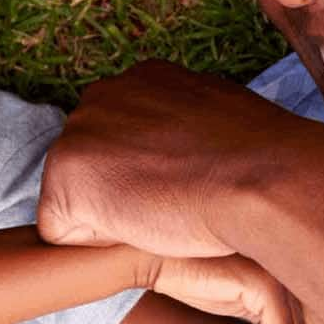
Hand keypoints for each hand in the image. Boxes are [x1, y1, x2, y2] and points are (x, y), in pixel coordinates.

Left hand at [38, 59, 323, 256]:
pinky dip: (94, 244)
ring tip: (163, 210)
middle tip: (176, 200)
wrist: (264, 179)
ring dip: (111, 217)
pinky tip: (140, 227)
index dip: (150, 178)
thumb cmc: (262, 163)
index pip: (122, 144)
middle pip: (93, 169)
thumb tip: (191, 149)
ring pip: (75, 200)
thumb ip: (187, 128)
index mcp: (142, 80)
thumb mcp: (223, 123)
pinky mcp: (63, 174)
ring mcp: (77, 131)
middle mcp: (102, 94)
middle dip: (123, 194)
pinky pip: (59, 231)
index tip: (187, 182)